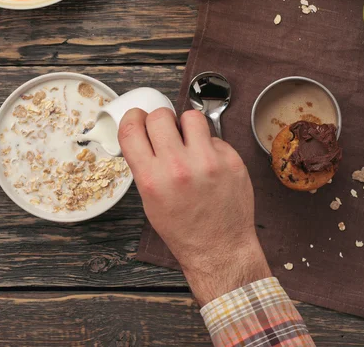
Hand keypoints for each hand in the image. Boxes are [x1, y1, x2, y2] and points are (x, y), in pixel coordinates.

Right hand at [119, 108, 270, 305]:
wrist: (220, 248)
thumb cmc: (183, 229)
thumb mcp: (150, 201)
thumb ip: (145, 165)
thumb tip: (144, 135)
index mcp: (152, 178)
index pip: (131, 128)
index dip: (132, 118)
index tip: (138, 119)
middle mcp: (179, 167)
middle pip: (160, 115)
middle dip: (160, 121)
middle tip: (166, 133)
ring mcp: (208, 161)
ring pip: (192, 116)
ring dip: (187, 126)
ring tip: (190, 144)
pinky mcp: (232, 160)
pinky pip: (215, 136)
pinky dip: (209, 145)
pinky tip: (209, 164)